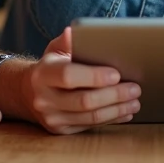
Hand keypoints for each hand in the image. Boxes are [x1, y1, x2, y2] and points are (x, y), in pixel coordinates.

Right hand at [20, 27, 141, 134]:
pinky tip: (125, 112)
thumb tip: (75, 32)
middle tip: (135, 88)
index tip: (117, 74)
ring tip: (135, 102)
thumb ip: (66, 41)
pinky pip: (90, 126)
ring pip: (90, 117)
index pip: (68, 76)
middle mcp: (44, 99)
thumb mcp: (53, 50)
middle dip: (114, 95)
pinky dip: (111, 119)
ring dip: (117, 110)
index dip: (94, 76)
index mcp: (42, 74)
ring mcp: (52, 118)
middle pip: (84, 101)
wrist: (27, 93)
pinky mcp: (60, 130)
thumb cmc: (50, 67)